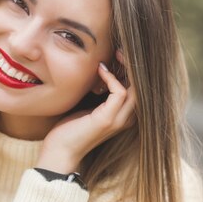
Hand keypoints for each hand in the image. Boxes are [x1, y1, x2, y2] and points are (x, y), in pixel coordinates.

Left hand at [35, 51, 135, 173]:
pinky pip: (119, 93)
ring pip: (136, 89)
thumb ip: (99, 91)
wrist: (60, 151)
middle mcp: (126, 119)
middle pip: (142, 87)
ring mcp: (119, 120)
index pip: (138, 89)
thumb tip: (101, 68)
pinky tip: (101, 70)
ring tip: (116, 55)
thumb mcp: (88, 105)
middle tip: (120, 50)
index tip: (119, 55)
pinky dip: (112, 78)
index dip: (132, 70)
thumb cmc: (70, 128)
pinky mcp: (108, 120)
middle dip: (134, 66)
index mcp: (124, 115)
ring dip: (127, 69)